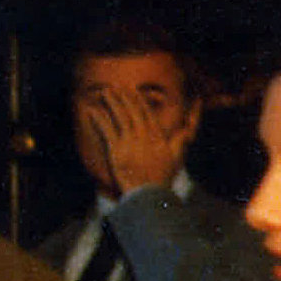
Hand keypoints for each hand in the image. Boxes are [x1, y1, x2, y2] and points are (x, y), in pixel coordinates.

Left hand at [76, 81, 195, 197]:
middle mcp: (144, 137)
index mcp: (158, 137)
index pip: (147, 114)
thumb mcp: (176, 158)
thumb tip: (187, 131)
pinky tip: (93, 110)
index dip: (139, 101)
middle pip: (133, 112)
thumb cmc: (162, 177)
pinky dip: (99, 119)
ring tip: (105, 92)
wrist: (149, 193)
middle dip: (124, 97)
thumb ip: (179, 142)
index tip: (132, 90)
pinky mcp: (117, 150)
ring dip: (112, 103)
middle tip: (117, 87)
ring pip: (120, 117)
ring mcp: (130, 142)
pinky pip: (106, 131)